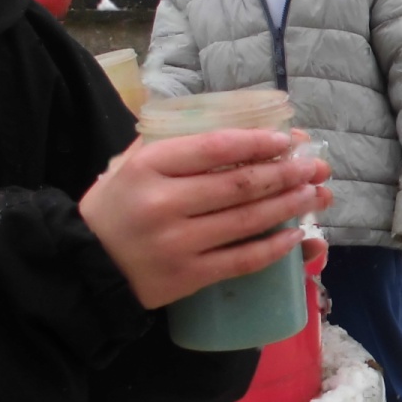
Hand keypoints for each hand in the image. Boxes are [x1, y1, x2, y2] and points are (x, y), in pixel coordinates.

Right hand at [79, 129, 331, 309]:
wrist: (85, 266)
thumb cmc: (114, 208)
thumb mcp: (128, 163)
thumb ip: (170, 141)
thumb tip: (233, 125)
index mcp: (149, 166)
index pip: (215, 148)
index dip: (257, 143)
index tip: (287, 141)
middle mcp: (164, 204)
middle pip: (239, 185)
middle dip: (286, 174)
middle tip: (316, 167)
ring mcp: (177, 243)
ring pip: (246, 221)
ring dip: (289, 207)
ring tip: (315, 195)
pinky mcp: (187, 276)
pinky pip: (241, 260)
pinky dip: (273, 248)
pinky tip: (297, 236)